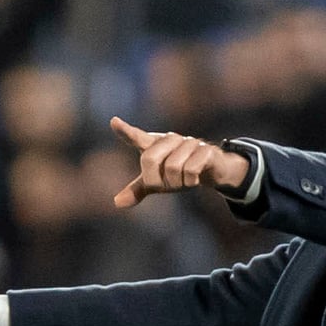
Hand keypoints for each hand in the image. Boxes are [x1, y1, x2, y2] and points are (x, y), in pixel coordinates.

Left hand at [110, 116, 248, 208]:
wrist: (211, 170)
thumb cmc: (178, 173)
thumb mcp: (156, 182)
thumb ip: (137, 190)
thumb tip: (117, 203)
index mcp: (153, 145)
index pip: (136, 136)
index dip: (125, 130)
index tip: (114, 122)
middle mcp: (169, 140)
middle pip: (149, 159)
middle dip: (156, 180)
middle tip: (167, 184)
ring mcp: (188, 143)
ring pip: (172, 167)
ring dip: (177, 182)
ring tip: (183, 180)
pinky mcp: (206, 150)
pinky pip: (191, 169)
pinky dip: (190, 181)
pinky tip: (194, 179)